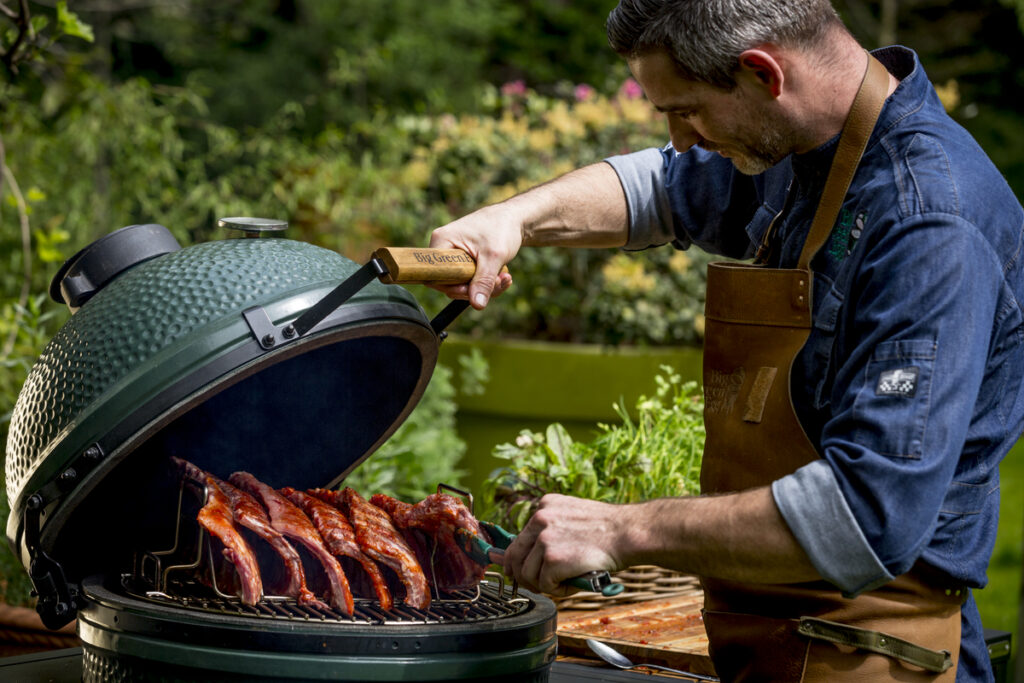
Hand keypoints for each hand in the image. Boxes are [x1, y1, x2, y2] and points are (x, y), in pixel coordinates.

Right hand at [428, 203, 519, 308]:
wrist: (514, 218)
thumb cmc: (501, 228)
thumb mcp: (494, 256)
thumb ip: (484, 281)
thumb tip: (477, 305)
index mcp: (441, 241)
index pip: (434, 275)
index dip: (452, 288)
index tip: (473, 288)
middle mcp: (443, 248)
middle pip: (449, 283)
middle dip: (475, 289)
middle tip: (498, 283)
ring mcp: (453, 256)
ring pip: (463, 284)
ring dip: (486, 287)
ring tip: (506, 277)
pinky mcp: (464, 261)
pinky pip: (470, 280)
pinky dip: (487, 282)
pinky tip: (504, 276)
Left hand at [502, 494, 627, 595]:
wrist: (627, 533)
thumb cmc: (608, 530)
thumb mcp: (573, 518)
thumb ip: (551, 531)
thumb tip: (529, 556)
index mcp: (545, 505)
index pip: (519, 538)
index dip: (518, 560)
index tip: (519, 571)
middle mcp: (540, 518)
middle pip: (515, 557)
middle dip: (524, 576)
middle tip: (538, 585)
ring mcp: (545, 538)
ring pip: (528, 574)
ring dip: (545, 584)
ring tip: (566, 581)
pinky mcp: (553, 559)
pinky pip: (544, 585)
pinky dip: (559, 590)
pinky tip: (574, 582)